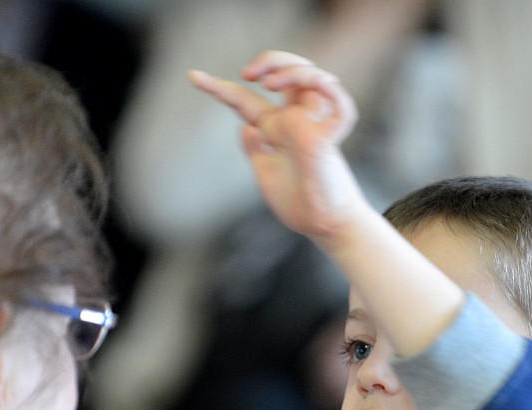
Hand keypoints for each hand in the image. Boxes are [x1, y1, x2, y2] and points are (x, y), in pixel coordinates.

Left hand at [189, 50, 374, 247]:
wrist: (324, 227)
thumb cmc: (299, 204)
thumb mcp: (266, 175)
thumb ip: (255, 151)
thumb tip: (245, 128)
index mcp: (276, 130)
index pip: (246, 100)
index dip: (219, 88)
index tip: (193, 76)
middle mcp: (294, 122)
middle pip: (285, 72)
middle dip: (269, 61)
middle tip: (247, 74)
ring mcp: (312, 127)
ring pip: (312, 77)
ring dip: (291, 70)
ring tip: (270, 83)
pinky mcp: (326, 140)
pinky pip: (339, 105)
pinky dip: (328, 89)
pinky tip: (316, 83)